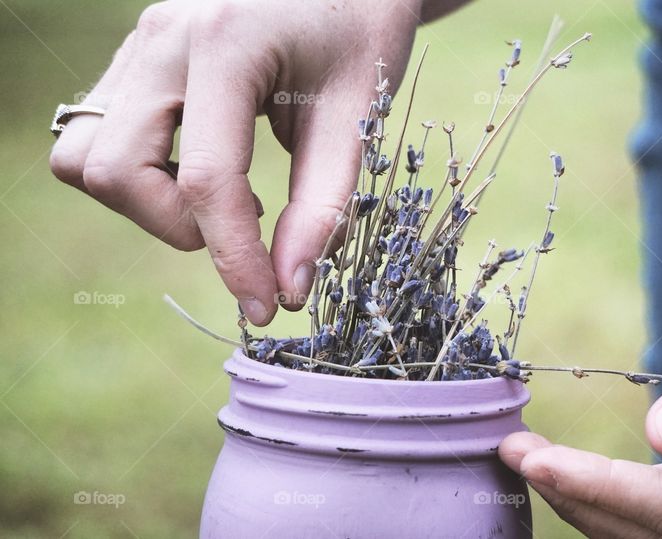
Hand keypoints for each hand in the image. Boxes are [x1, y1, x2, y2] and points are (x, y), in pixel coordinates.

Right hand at [49, 0, 432, 324]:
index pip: (206, 177)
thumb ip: (324, 204)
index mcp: (224, 43)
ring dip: (147, 202)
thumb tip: (291, 287)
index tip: (268, 305)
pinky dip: (143, 175)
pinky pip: (100, 135)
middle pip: (116, 169)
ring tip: (227, 197)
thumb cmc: (362, 29)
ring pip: (88, 155)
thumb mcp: (359, 113)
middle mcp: (163, 38)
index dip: (234, 258)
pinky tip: (209, 170)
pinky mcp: (136, 59)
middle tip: (247, 225)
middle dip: (178, 227)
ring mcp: (139, 44)